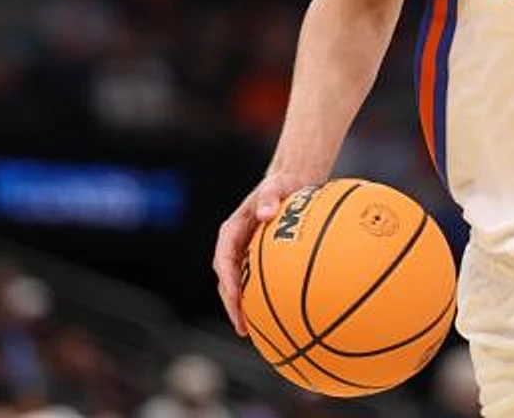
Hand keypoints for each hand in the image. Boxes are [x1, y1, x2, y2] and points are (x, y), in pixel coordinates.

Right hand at [213, 171, 313, 336]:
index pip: (224, 259)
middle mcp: (234, 245)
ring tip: (251, 331)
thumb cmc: (283, 184)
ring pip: (236, 285)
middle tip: (242, 327)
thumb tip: (266, 213)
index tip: (235, 298)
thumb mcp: (277, 185)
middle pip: (226, 279)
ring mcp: (243, 254)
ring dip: (240, 307)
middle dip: (231, 304)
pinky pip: (253, 282)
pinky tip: (275, 318)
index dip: (228, 281)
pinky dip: (258, 300)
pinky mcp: (255, 259)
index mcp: (232, 230)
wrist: (290, 182)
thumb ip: (270, 197)